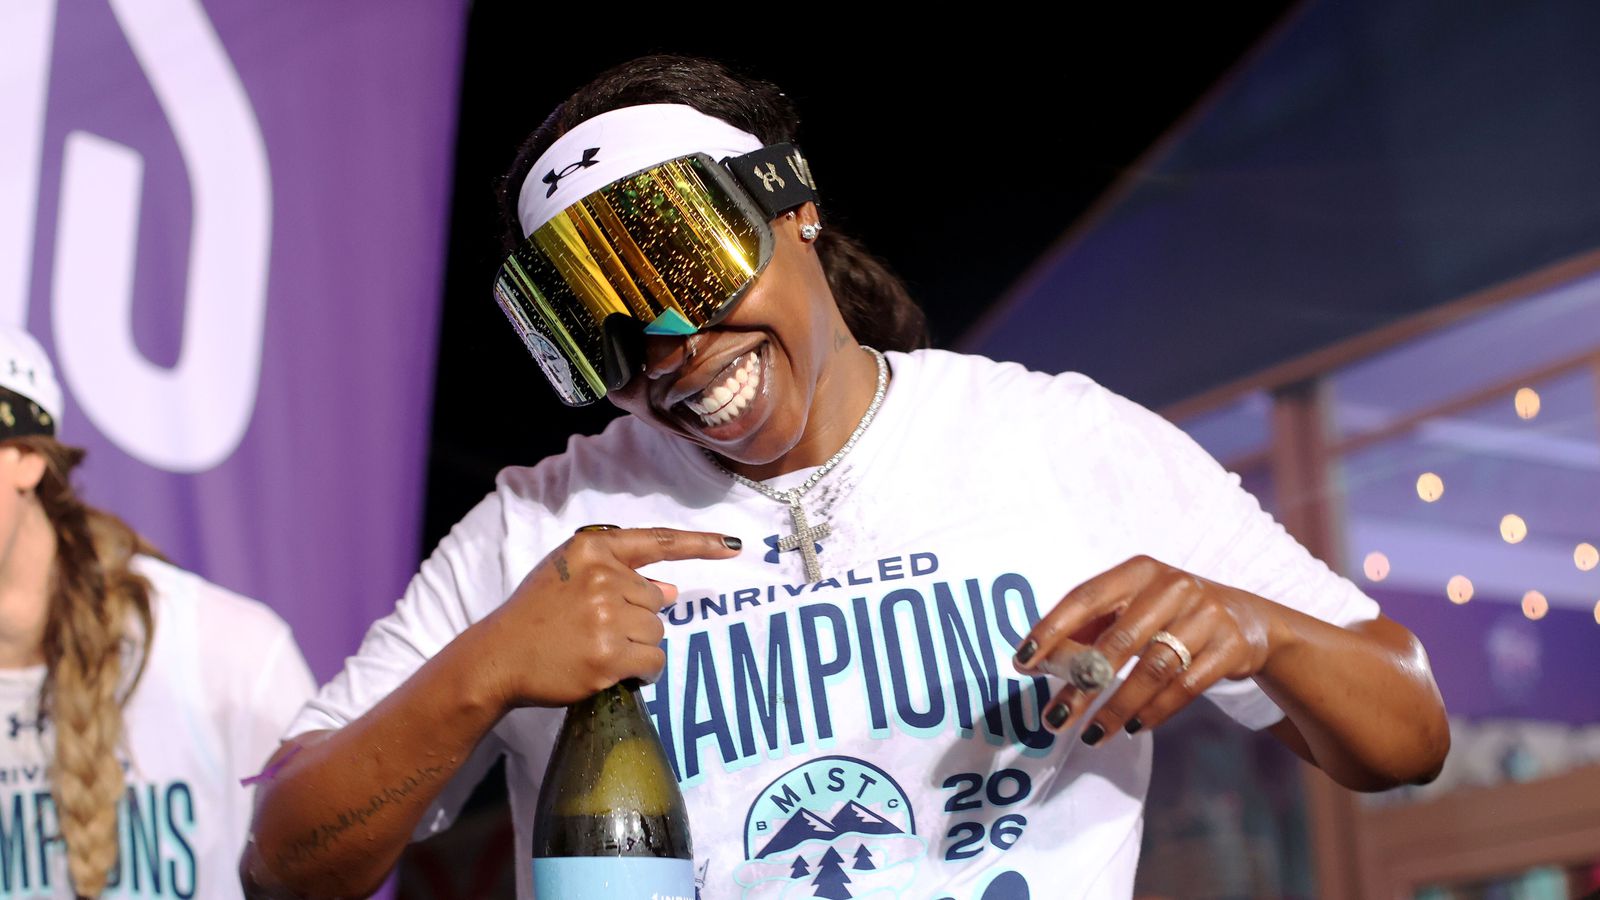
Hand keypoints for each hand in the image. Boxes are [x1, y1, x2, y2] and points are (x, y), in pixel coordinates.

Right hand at [474, 527, 740, 709]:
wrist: (498, 657)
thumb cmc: (535, 615)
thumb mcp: (569, 576)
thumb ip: (619, 576)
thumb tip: (671, 591)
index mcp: (592, 549)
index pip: (657, 542)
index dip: (700, 544)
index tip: (733, 546)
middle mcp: (602, 577)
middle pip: (657, 601)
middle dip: (636, 619)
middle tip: (595, 630)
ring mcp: (606, 616)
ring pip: (657, 634)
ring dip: (637, 648)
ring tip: (595, 649)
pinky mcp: (610, 655)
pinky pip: (653, 663)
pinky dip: (642, 672)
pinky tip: (611, 671)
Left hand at [1013, 555, 1277, 744]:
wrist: (1249, 620)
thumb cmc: (1170, 615)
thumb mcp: (1134, 608)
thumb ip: (1088, 629)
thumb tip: (1034, 664)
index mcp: (1138, 571)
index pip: (1085, 597)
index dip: (1052, 630)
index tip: (1022, 663)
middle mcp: (1172, 586)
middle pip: (1119, 641)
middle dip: (1082, 684)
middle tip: (1054, 719)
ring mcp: (1205, 615)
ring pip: (1153, 669)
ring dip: (1117, 707)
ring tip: (1091, 735)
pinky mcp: (1230, 646)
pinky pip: (1185, 686)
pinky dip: (1156, 711)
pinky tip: (1134, 728)